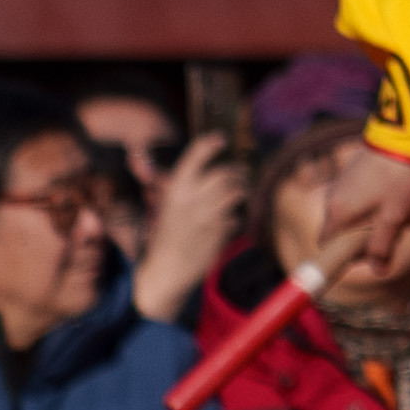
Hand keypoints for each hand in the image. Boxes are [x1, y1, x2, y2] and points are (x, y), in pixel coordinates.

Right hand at [135, 134, 259, 326]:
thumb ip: (185, 187)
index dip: (211, 142)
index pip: (197, 153)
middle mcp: (191, 197)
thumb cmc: (167, 236)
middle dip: (237, 171)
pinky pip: (237, 215)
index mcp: (175, 188)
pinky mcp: (219, 231)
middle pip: (224, 172)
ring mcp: (207, 214)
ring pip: (235, 190)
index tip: (221, 139)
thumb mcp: (168, 206)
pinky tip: (232, 220)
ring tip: (242, 191)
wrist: (166, 270)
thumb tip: (207, 169)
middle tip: (241, 173)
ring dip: (243, 189)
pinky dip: (237, 215)